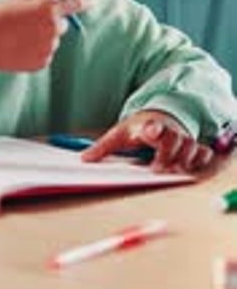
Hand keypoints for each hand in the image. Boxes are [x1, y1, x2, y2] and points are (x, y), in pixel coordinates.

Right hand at [0, 0, 88, 81]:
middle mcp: (53, 29)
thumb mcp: (21, 1)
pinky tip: (16, 48)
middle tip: (28, 21)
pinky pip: (44, 54)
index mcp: (49, 9)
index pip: (74, 5)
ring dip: (40, 37)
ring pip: (51, 40)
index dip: (82, 2)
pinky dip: (34, 51)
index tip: (88, 2)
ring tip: (16, 36)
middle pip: (63, 25)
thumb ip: (45, 0)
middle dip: (52, 22)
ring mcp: (49, 48)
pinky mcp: (42, 62)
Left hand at [81, 109, 213, 172]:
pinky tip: (188, 170)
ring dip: (184, 161)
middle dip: (169, 155)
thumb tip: (84, 159)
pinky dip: (200, 162)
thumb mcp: (120, 133)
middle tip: (157, 168)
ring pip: (193, 149)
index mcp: (150, 126)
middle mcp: (170, 132)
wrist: (160, 117)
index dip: (155, 129)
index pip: (155, 126)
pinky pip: (204, 155)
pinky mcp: (194, 149)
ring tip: (171, 171)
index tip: (151, 131)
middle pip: (177, 140)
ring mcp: (184, 140)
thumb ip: (104, 147)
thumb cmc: (140, 127)